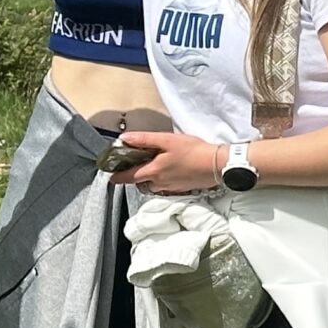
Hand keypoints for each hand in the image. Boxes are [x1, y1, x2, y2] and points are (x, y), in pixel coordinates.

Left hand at [109, 131, 223, 194]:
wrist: (217, 165)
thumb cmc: (193, 151)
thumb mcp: (167, 140)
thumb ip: (144, 140)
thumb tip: (124, 139)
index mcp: (153, 171)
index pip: (129, 177)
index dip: (117, 177)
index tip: (110, 175)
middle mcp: (159, 183)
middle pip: (140, 182)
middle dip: (134, 175)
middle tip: (133, 163)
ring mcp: (170, 188)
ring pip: (152, 184)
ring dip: (149, 176)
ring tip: (153, 162)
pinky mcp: (180, 188)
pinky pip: (164, 185)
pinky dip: (161, 178)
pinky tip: (169, 168)